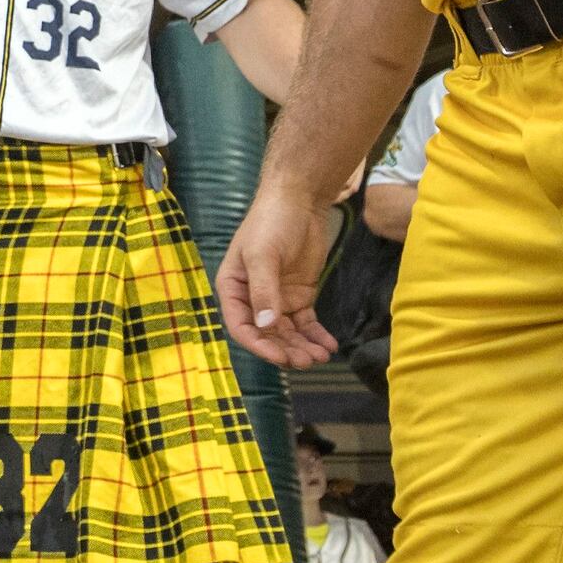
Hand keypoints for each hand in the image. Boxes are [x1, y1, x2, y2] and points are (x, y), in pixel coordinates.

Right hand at [217, 181, 343, 366]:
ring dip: (303, 347)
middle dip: (286, 350)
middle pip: (267, 335)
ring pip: (288, 333)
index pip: (242, 327)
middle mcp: (253, 299)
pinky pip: (307, 324)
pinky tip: (329, 346)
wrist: (300, 200)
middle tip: (307, 361)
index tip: (280, 357)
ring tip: (321, 356)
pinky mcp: (299, 296)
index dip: (259, 345)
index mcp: (234, 289)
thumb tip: (266, 326)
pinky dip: (317, 336)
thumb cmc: (271, 222)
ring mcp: (277, 299)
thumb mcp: (263, 255)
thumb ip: (264, 291)